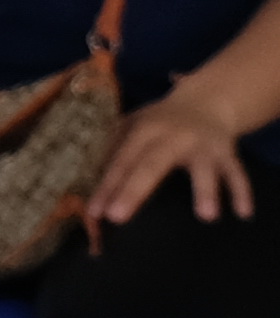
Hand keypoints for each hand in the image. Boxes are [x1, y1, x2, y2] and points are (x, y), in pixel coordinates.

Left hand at [94, 88, 258, 226]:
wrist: (205, 101)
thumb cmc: (158, 122)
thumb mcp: (131, 126)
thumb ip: (109, 148)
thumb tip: (75, 177)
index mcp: (144, 130)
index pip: (121, 160)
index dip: (106, 185)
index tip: (92, 212)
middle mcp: (173, 136)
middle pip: (151, 165)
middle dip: (134, 190)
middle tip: (117, 216)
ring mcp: (203, 145)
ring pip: (204, 169)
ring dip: (206, 190)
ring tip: (206, 216)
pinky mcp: (227, 153)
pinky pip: (236, 173)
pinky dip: (242, 192)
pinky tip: (242, 213)